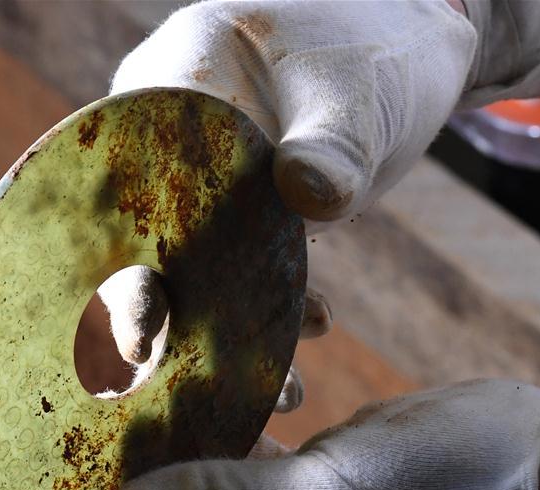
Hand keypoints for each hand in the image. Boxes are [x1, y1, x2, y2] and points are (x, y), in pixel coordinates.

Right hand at [99, 0, 474, 400]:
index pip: (131, 175)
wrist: (409, 50)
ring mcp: (202, 180)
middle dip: (168, 307)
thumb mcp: (359, 95)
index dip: (130, 254)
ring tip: (284, 387)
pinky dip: (264, 318)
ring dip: (226, 327)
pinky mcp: (236, 215)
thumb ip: (332, 144)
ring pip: (193, 264)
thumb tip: (307, 197)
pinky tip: (297, 363)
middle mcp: (170, 137)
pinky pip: (236, 273)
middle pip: (146, 232)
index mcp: (175, 80)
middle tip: (181, 370)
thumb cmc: (377, 55)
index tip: (146, 322)